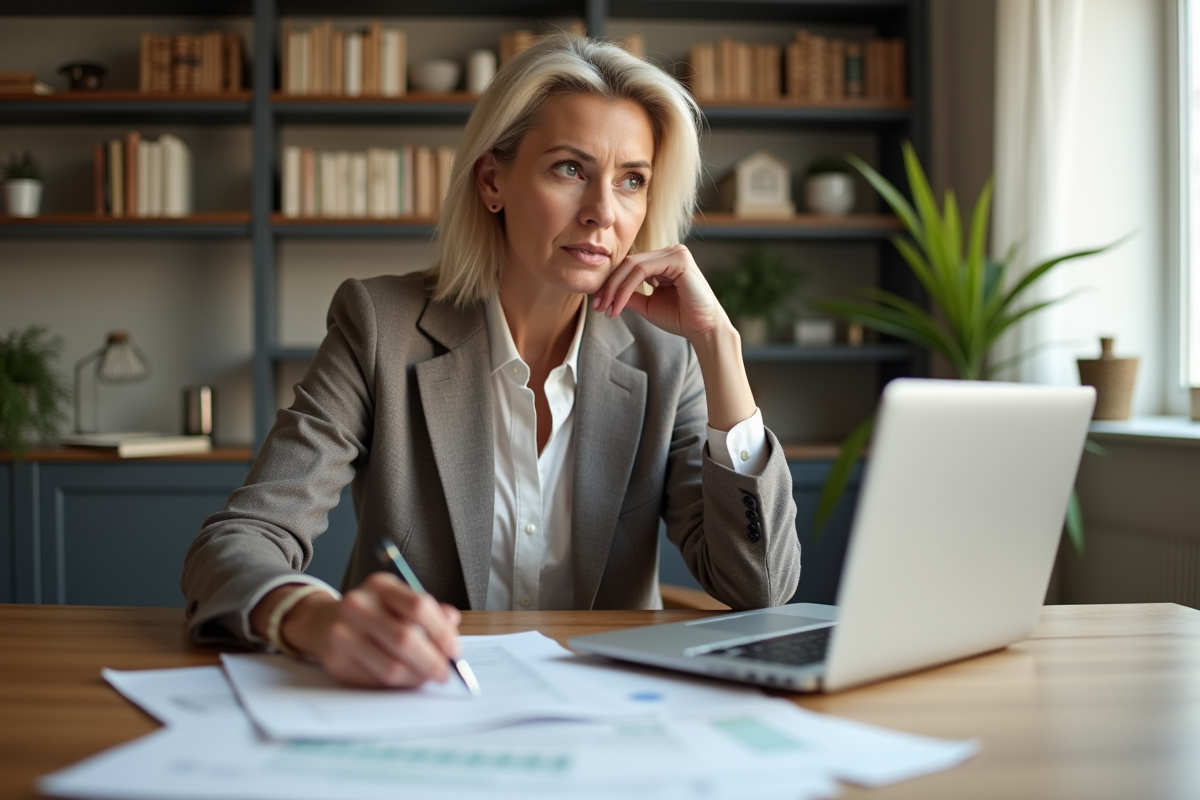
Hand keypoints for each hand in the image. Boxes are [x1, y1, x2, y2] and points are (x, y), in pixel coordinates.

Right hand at [259, 574, 462, 688]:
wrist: (322, 622)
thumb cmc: (372, 612)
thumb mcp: (398, 600)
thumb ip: (428, 610)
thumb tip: (453, 622)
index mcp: (380, 585)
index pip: (418, 606)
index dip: (441, 632)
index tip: (454, 650)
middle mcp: (358, 605)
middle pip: (405, 639)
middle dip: (432, 661)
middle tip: (445, 673)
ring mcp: (343, 633)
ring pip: (391, 666)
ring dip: (417, 677)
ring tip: (427, 678)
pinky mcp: (336, 661)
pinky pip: (376, 680)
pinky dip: (398, 684)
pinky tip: (406, 680)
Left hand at [593, 243, 757, 430]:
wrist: (703, 329)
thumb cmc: (680, 317)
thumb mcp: (648, 304)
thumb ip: (630, 295)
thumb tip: (605, 293)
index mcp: (664, 259)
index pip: (630, 265)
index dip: (611, 284)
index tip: (599, 305)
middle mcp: (670, 252)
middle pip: (628, 263)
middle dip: (610, 286)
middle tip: (598, 306)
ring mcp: (676, 252)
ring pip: (632, 266)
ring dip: (615, 289)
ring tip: (607, 308)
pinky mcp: (679, 259)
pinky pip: (642, 271)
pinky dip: (626, 289)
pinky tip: (619, 305)